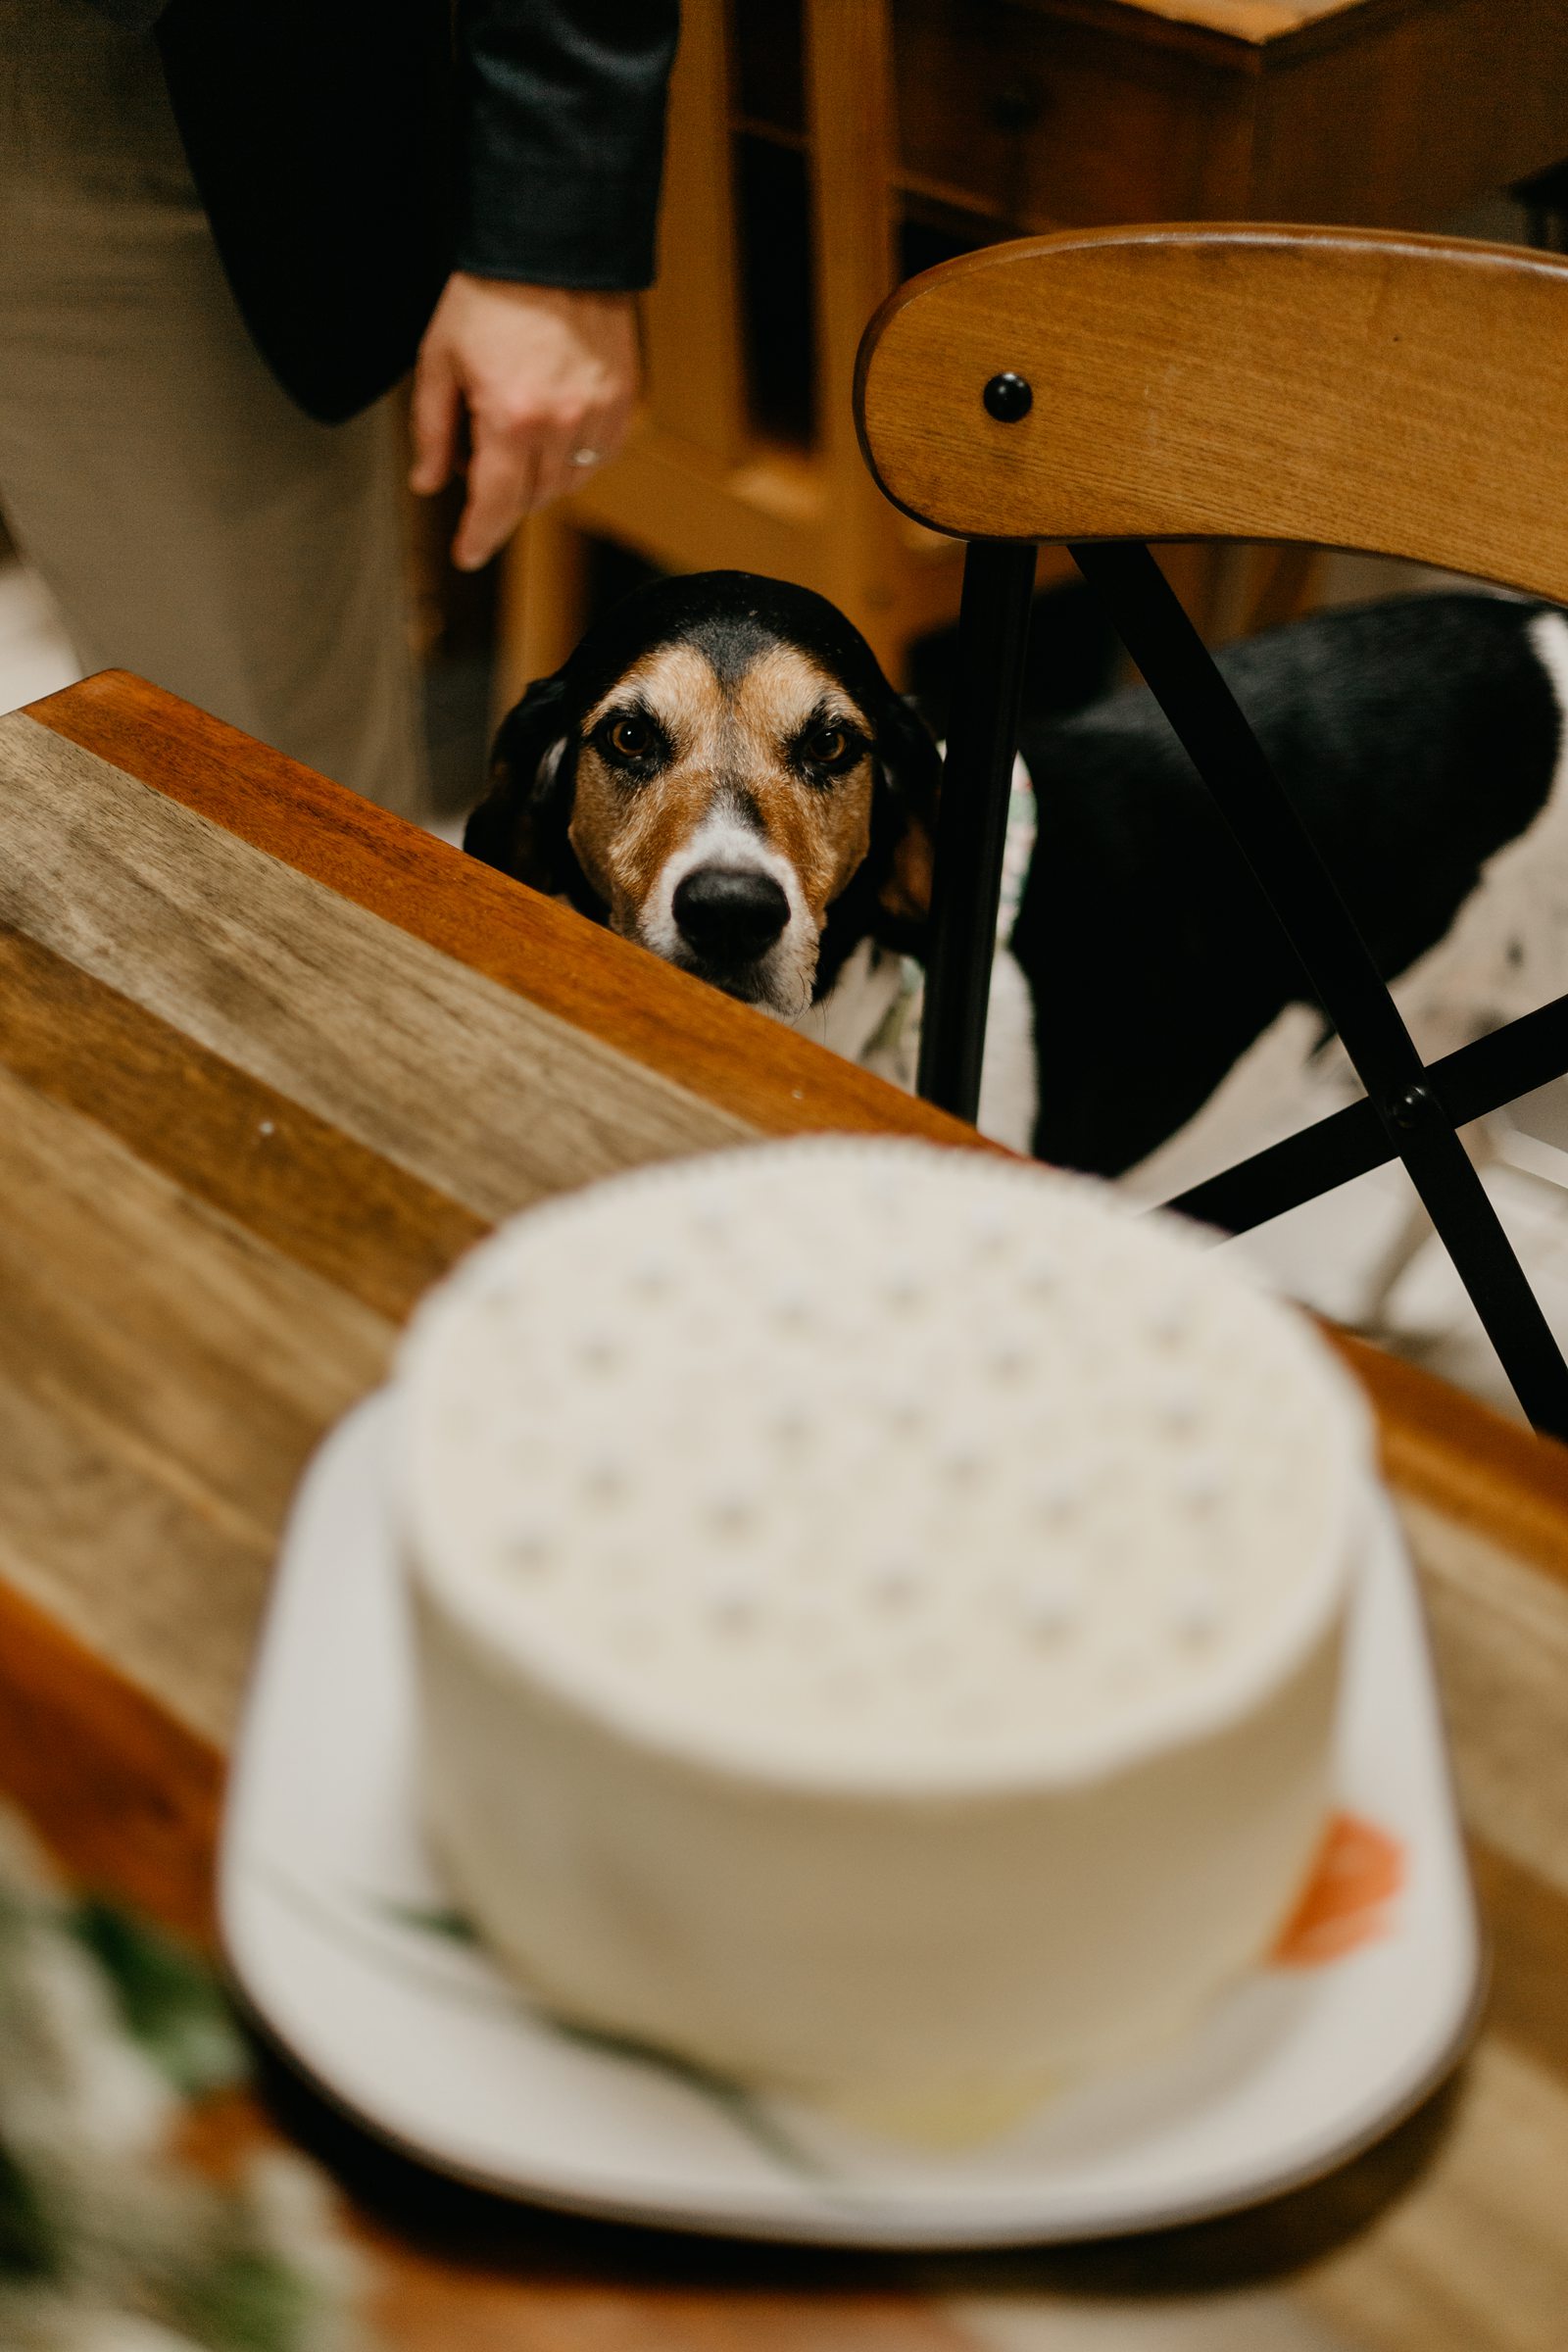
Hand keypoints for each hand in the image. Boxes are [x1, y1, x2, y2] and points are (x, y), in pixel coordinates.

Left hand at [409, 276, 638, 569]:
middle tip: (484, 459)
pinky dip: (577, 456)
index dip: (479, 536)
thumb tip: (428, 483)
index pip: (496, 505)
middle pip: (533, 499)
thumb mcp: (440, 359)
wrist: (552, 245)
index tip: (468, 554)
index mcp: (510, 419)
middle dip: (505, 495)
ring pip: (570, 483)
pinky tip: (556, 429)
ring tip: (521, 438)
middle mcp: (560, 426)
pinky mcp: (623, 400)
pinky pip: (601, 455)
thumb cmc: (490, 296)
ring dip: (542, 479)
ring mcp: (598, 414)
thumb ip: (431, 429)